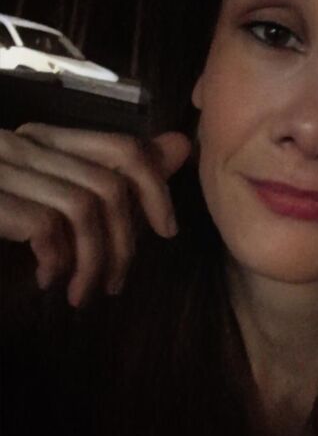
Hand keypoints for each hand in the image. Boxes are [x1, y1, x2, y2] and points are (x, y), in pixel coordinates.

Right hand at [0, 124, 190, 306]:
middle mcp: (20, 145)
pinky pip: (47, 224)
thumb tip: (180, 145)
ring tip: (82, 293)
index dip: (155, 189)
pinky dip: (57, 260)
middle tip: (114, 284)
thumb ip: (117, 177)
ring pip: (85, 206)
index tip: (165, 231)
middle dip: (125, 244)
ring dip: (94, 262)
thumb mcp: (61, 209)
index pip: (122, 148)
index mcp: (42, 142)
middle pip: (110, 184)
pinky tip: (45, 282)